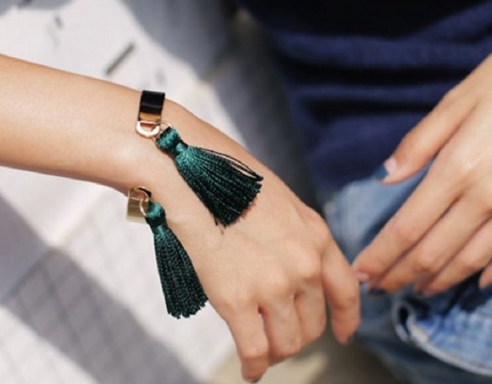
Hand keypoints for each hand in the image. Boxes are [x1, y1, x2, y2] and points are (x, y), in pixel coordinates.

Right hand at [156, 115, 359, 382]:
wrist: (187, 170)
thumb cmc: (225, 178)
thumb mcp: (278, 200)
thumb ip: (293, 236)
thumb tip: (289, 267)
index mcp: (315, 234)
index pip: (346, 290)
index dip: (347, 320)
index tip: (343, 334)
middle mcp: (303, 263)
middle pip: (313, 324)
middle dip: (296, 334)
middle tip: (276, 333)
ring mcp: (272, 284)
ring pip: (287, 343)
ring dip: (274, 350)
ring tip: (259, 346)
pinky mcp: (236, 299)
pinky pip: (255, 352)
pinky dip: (253, 366)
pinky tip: (248, 368)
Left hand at [353, 52, 491, 295]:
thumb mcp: (457, 102)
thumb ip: (419, 144)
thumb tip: (384, 176)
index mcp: (457, 170)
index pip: (407, 228)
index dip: (381, 256)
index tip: (359, 273)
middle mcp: (486, 198)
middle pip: (432, 252)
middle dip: (400, 274)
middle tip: (378, 288)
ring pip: (469, 261)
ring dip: (438, 279)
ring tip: (414, 289)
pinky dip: (485, 274)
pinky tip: (470, 283)